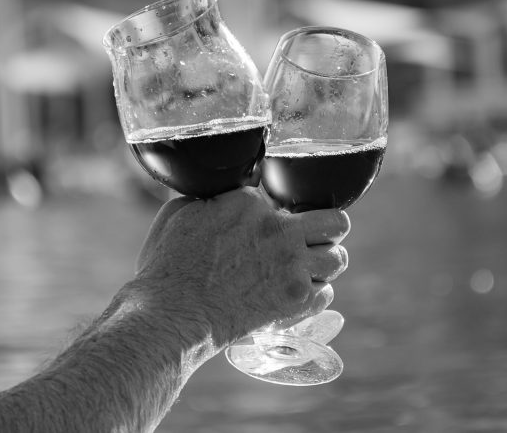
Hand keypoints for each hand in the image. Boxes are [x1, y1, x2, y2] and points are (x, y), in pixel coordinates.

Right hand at [133, 188, 350, 345]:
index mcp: (250, 203)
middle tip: (315, 239)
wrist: (171, 313)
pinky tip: (298, 294)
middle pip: (336, 222)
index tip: (272, 224)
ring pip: (338, 259)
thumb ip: (214, 197)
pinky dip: (315, 295)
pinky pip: (326, 294)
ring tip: (310, 269)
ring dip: (325, 263)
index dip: (281, 211)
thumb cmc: (168, 265)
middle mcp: (279, 229)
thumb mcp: (182, 211)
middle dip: (329, 229)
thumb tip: (230, 193)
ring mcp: (292, 265)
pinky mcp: (295, 298)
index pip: (286, 196)